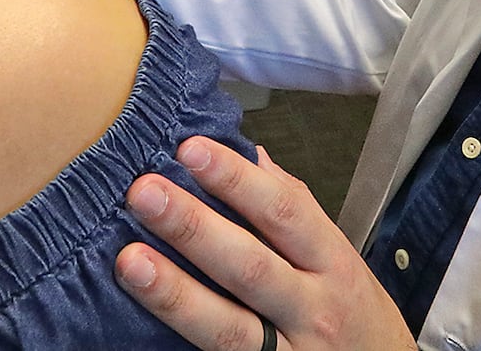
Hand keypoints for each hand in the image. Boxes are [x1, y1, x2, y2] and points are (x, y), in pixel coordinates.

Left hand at [117, 138, 415, 350]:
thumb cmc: (352, 313)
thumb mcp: (337, 257)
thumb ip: (293, 209)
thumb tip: (251, 155)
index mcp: (332, 263)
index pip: (283, 212)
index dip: (236, 180)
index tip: (190, 149)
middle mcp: (312, 310)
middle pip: (250, 266)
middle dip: (194, 227)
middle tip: (144, 192)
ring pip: (228, 328)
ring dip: (174, 293)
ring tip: (128, 260)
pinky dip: (180, 342)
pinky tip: (140, 328)